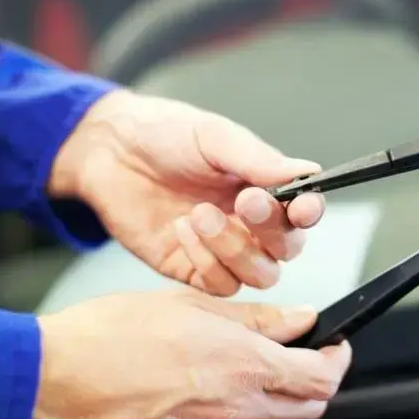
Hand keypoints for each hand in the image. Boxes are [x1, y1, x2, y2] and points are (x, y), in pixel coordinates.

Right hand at [30, 288, 351, 418]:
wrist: (49, 384)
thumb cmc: (105, 338)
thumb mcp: (188, 306)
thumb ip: (255, 319)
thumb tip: (299, 320)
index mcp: (240, 368)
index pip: (321, 379)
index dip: (337, 361)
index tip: (333, 347)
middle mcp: (231, 413)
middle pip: (306, 411)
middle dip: (312, 383)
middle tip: (300, 359)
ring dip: (277, 408)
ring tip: (251, 378)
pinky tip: (219, 406)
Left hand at [49, 89, 326, 295]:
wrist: (109, 151)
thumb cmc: (163, 134)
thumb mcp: (213, 136)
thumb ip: (258, 159)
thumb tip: (306, 171)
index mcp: (264, 187)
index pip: (304, 212)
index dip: (310, 214)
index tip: (301, 208)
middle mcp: (250, 223)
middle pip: (287, 250)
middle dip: (271, 230)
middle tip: (246, 202)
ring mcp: (222, 249)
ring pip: (259, 275)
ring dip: (235, 248)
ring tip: (200, 213)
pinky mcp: (192, 268)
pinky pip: (218, 285)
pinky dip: (205, 261)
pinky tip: (182, 229)